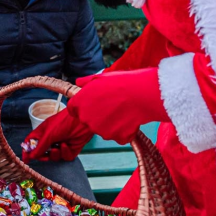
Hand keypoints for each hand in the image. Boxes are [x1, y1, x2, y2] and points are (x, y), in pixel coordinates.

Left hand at [22, 68, 165, 161]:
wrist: (142, 93)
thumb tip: (79, 82)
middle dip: (96, 116)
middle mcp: (86, 119)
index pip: (73, 110)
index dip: (83, 106)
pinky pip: (118, 136)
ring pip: (103, 130)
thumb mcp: (100, 78)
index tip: (93, 104)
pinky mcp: (115, 137)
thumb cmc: (121, 83)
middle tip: (112, 105)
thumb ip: (86, 82)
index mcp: (79, 104)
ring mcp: (100, 131)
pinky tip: (130, 119)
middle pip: (88, 121)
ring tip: (122, 110)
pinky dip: (123, 131)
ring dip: (110, 124)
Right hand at [22, 108, 93, 161]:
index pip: (32, 142)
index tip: (26, 160)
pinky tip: (66, 145)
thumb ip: (39, 147)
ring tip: (57, 148)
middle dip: (43, 156)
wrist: (82, 121)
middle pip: (42, 152)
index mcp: (43, 132)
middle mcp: (51, 139)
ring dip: (54, 154)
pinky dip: (64, 152)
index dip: (28, 151)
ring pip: (54, 156)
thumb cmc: (63, 123)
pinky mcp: (71, 149)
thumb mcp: (48, 134)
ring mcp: (61, 144)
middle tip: (44, 157)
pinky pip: (64, 157)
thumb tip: (31, 156)